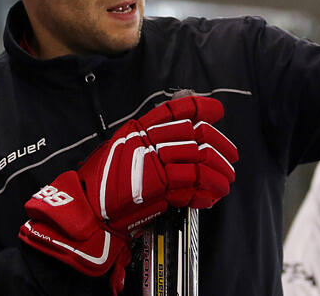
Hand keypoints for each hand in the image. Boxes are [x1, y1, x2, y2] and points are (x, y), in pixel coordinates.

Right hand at [19, 96, 237, 292]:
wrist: (87, 211)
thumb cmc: (102, 184)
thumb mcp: (122, 151)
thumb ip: (148, 142)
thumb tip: (184, 138)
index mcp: (139, 128)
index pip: (176, 109)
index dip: (201, 107)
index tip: (217, 111)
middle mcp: (148, 139)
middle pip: (197, 134)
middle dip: (221, 145)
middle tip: (231, 157)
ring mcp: (154, 160)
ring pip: (201, 159)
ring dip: (219, 172)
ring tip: (225, 182)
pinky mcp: (159, 184)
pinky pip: (194, 183)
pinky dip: (207, 191)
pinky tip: (212, 197)